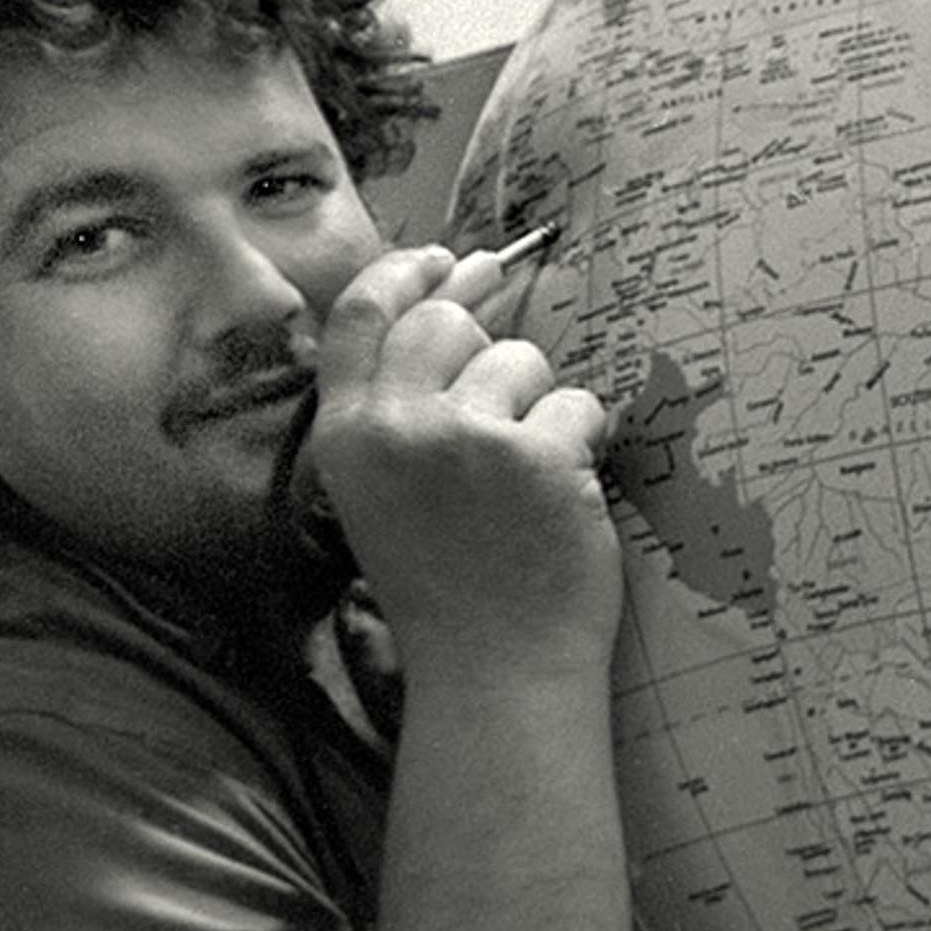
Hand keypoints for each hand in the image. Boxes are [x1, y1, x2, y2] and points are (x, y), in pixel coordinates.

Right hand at [306, 242, 616, 680]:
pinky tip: (565, 496)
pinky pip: (578, 405)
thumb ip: (393, 412)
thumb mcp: (381, 494)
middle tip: (510, 383)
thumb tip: (448, 308)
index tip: (444, 259)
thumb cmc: (448, 586)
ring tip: (528, 478)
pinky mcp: (537, 455)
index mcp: (345, 436)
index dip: (406, 274)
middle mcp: (396, 427)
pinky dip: (585, 443)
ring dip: (538, 403)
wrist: (494, 671)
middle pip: (445, 322)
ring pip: (519, 359)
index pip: (364, 315)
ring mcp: (467, 437)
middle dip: (486, 342)